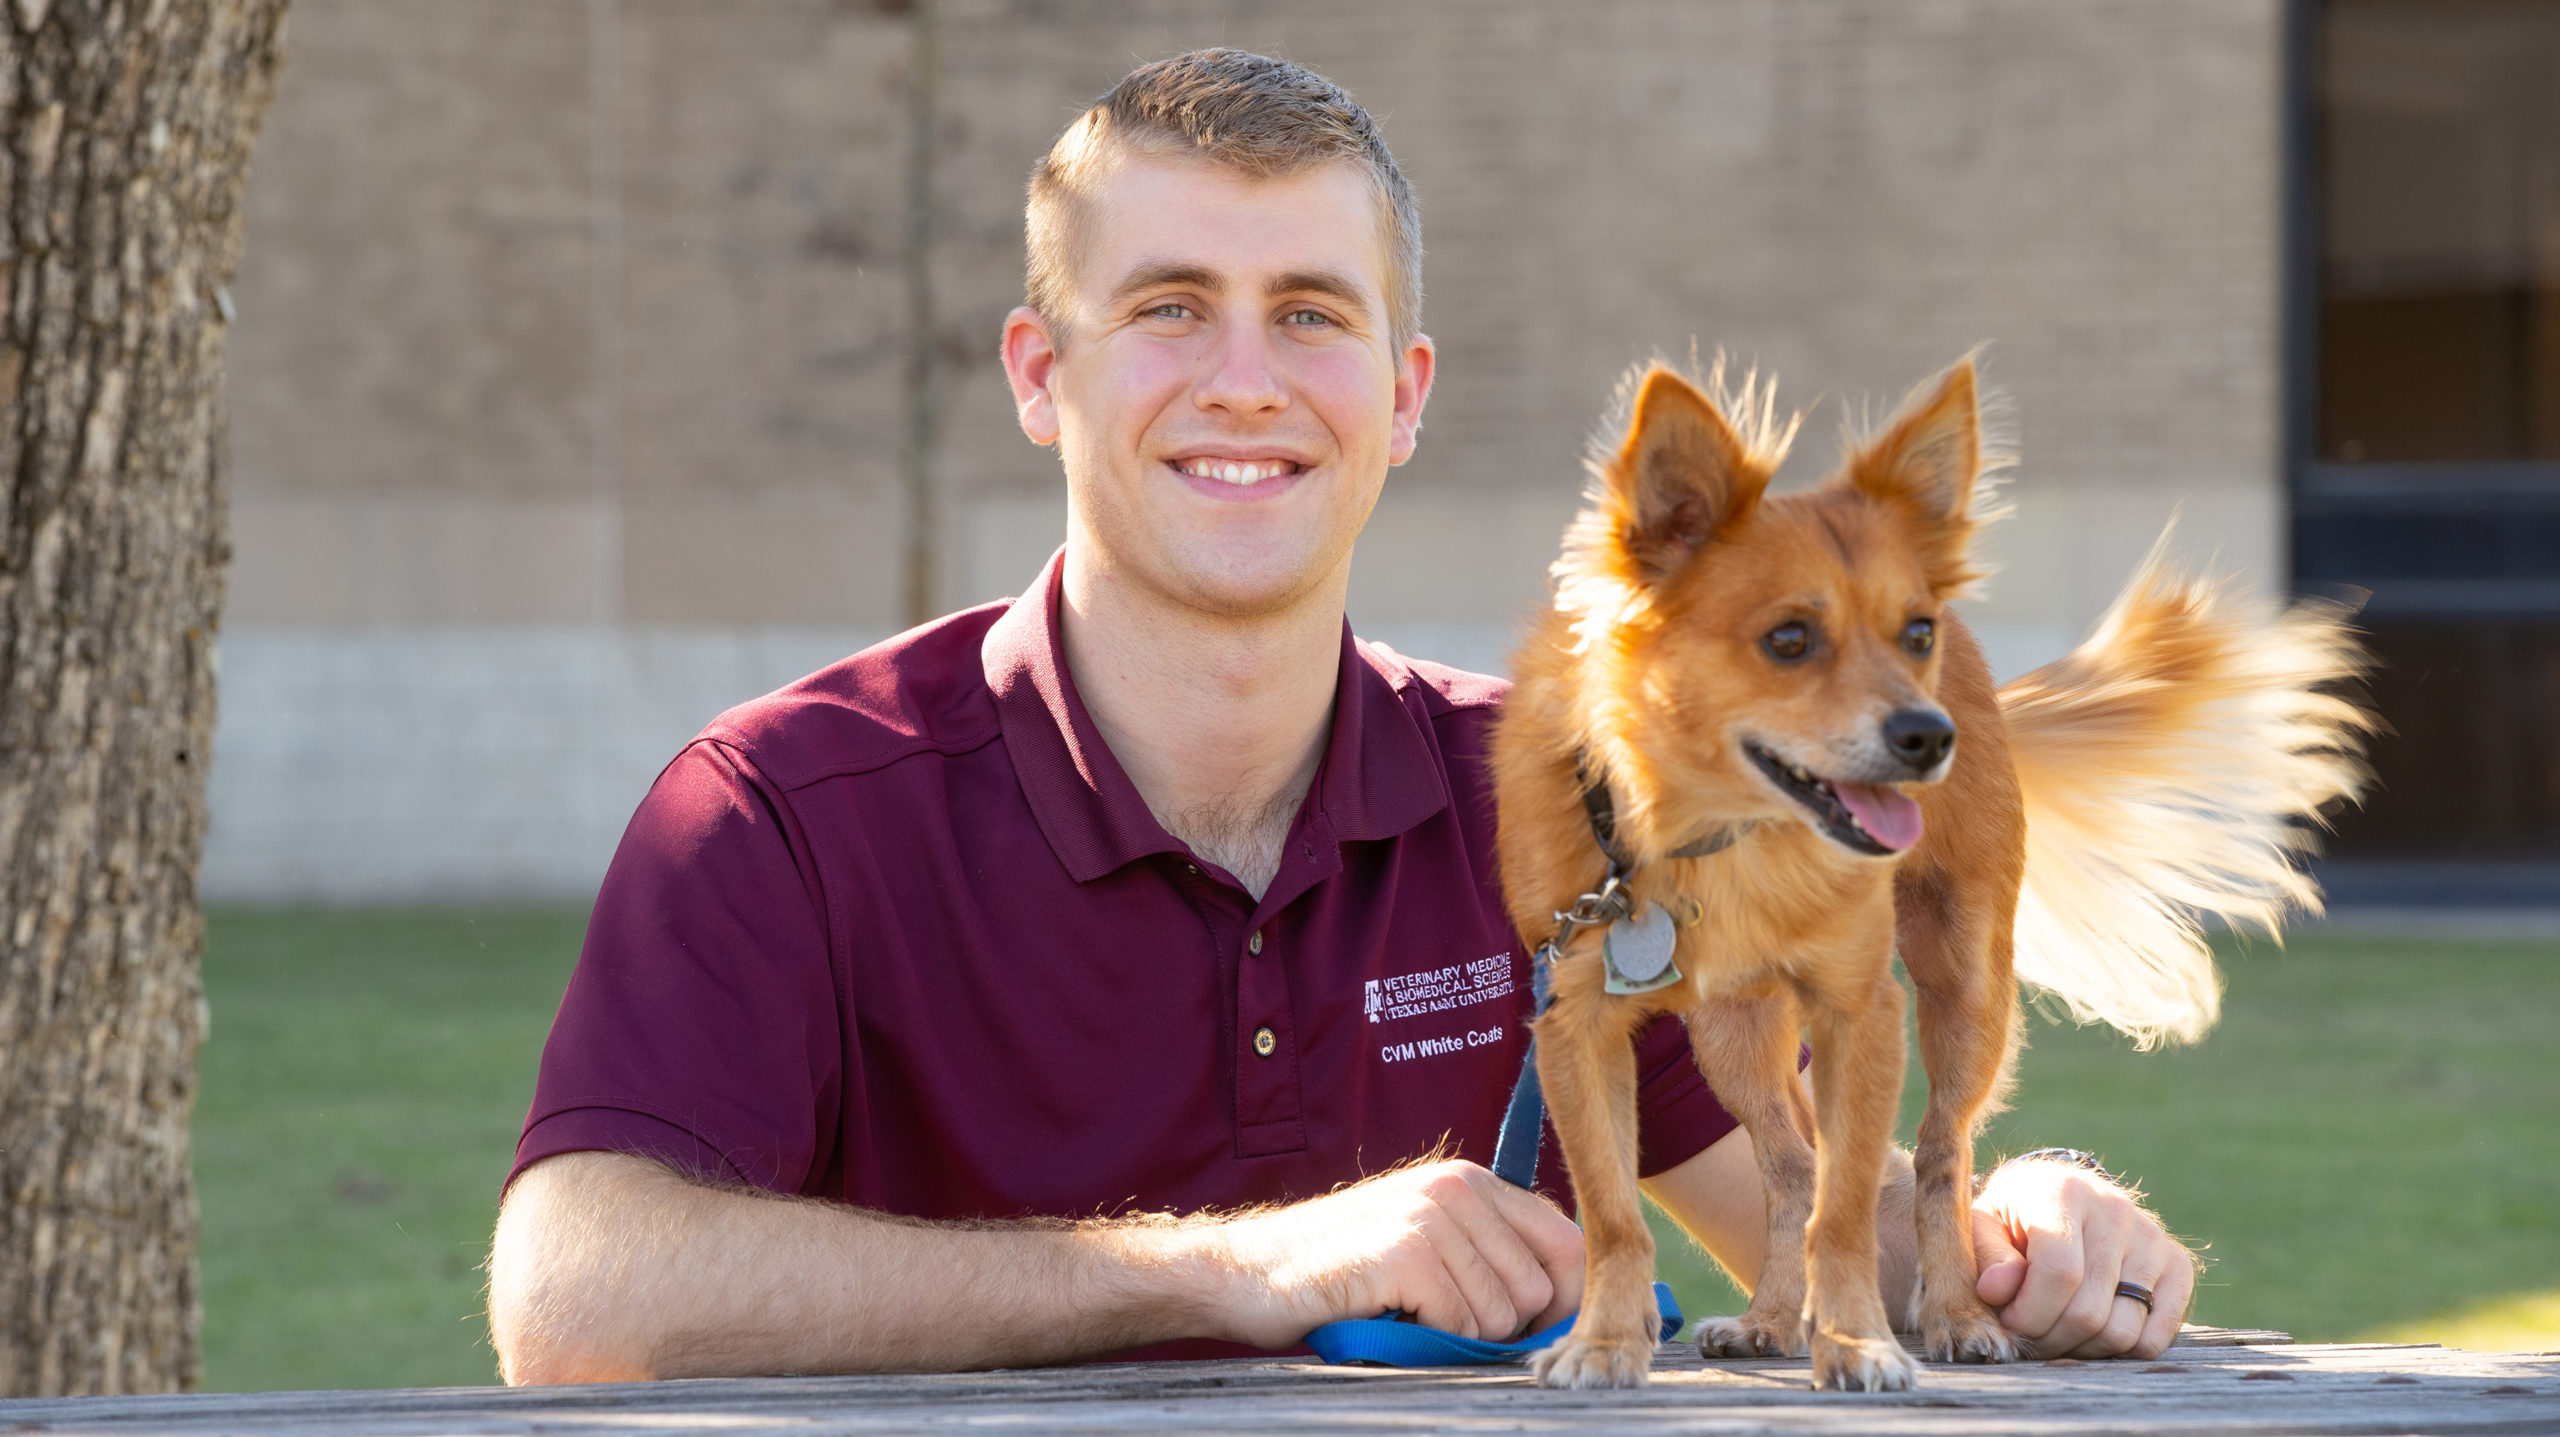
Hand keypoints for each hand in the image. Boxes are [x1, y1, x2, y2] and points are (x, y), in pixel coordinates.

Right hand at [1205, 1160, 1584, 1348]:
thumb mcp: (1428, 1240)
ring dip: (1461, 1336)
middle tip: (1445, 1321)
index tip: (1535, 1331)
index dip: (1565, 1300)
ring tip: (1411, 1314)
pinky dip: (1430, 1339)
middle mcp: (1457, 1187)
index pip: (1568, 1242)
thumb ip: (1493, 1254)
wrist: (1249, 1273)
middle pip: (1541, 1290)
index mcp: (1471, 1181)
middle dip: (1504, 1327)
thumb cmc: (1345, 1270)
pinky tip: (1391, 1316)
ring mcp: (1430, 1217)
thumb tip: (1568, 1306)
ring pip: (1503, 1315)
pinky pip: (1460, 1325)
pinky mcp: (1405, 1253)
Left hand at [1970, 1158, 2195, 1358]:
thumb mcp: (1985, 1224)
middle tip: (2028, 1334)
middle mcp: (2117, 1210)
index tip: (2009, 1321)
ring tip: (2057, 1329)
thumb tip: (1996, 1290)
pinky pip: (2155, 1338)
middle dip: (2049, 1338)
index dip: (2029, 1313)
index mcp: (2066, 1193)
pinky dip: (2121, 1350)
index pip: (2060, 1272)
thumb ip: (1989, 1257)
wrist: (2059, 1195)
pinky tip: (2091, 1330)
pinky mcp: (2177, 1266)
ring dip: (2082, 1348)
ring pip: (2122, 1332)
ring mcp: (2153, 1239)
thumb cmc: (2014, 1216)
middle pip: (2089, 1311)